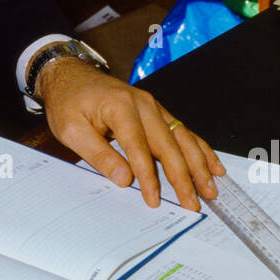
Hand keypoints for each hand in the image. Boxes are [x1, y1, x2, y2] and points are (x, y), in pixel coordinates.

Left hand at [36, 57, 224, 210]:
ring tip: (210, 189)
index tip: (154, 200)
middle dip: (183, 176)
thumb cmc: (68, 101)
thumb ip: (99, 154)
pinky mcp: (156, 111)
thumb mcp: (71, 130)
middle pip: (169, 144)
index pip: (139, 147)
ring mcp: (152, 106)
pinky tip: (212, 165)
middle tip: (193, 203)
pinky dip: (199, 149)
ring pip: (182, 137)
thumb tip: (125, 179)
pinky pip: (182, 130)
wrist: (69, 76)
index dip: (149, 176)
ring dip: (198, 165)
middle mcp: (143, 103)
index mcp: (120, 107)